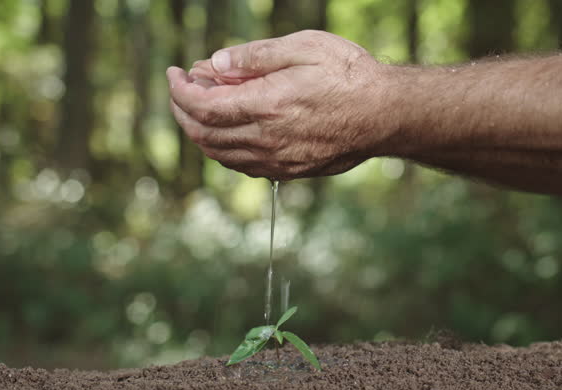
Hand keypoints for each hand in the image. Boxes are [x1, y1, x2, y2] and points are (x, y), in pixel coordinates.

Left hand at [166, 30, 392, 179]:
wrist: (387, 114)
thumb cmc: (350, 74)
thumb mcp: (304, 47)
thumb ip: (255, 57)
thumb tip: (216, 63)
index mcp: (266, 106)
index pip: (202, 106)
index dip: (180, 91)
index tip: (174, 74)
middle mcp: (266, 139)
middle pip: (203, 134)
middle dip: (182, 111)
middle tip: (181, 88)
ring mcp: (277, 160)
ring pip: (219, 155)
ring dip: (200, 131)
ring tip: (200, 106)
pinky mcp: (289, 171)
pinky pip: (242, 165)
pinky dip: (222, 148)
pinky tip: (227, 130)